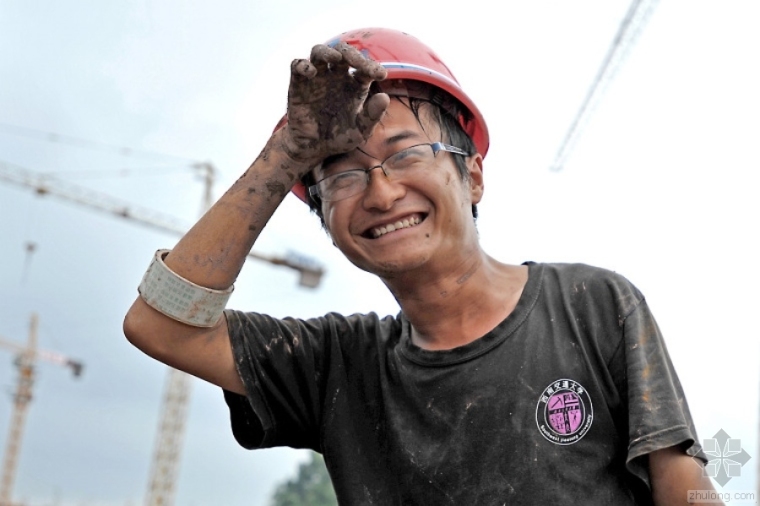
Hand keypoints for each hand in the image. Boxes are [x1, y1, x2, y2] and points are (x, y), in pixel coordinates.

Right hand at [279, 42, 389, 166]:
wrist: (313, 148)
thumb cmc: (340, 138)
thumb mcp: (359, 131)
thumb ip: (372, 115)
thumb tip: (385, 97)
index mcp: (355, 84)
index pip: (365, 68)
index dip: (373, 67)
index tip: (380, 75)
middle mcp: (336, 76)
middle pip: (343, 52)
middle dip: (352, 54)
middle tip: (359, 63)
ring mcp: (317, 78)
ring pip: (319, 52)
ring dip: (327, 51)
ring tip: (335, 58)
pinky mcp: (298, 84)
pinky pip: (297, 66)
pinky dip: (302, 65)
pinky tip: (311, 72)